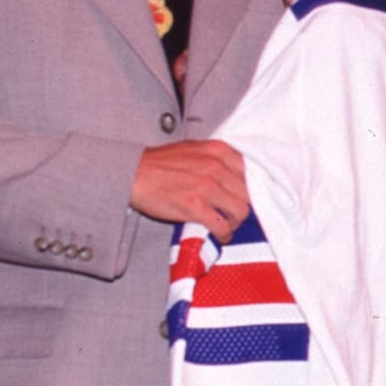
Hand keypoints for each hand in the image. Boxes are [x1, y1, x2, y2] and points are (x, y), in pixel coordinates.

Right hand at [130, 140, 248, 240]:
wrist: (133, 173)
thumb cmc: (161, 163)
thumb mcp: (195, 149)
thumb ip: (217, 158)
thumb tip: (236, 175)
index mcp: (219, 150)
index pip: (251, 172)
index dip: (250, 188)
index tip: (244, 197)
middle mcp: (216, 166)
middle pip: (248, 193)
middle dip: (243, 207)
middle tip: (234, 215)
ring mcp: (206, 187)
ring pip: (240, 211)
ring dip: (236, 222)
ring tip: (228, 226)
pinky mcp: (195, 207)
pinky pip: (222, 226)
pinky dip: (224, 234)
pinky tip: (220, 235)